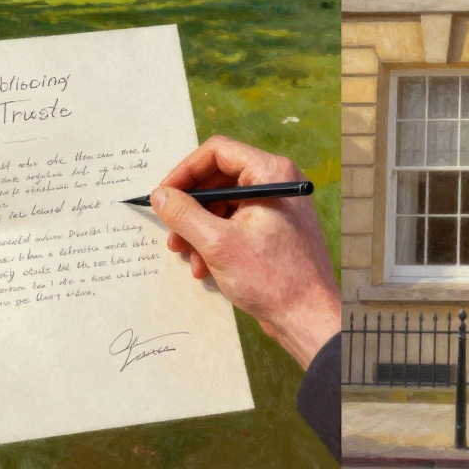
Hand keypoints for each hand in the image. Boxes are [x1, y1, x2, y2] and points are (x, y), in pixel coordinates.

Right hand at [152, 135, 340, 369]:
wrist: (308, 316)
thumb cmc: (272, 278)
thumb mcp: (218, 244)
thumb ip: (184, 214)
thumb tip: (160, 195)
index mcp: (270, 174)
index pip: (217, 152)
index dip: (185, 171)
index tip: (163, 195)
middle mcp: (276, 183)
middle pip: (218, 179)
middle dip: (191, 207)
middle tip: (171, 232)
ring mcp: (276, 207)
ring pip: (224, 204)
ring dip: (199, 229)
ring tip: (187, 256)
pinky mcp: (273, 229)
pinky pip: (235, 223)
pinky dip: (216, 241)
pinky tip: (205, 267)